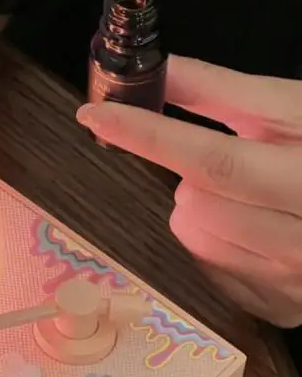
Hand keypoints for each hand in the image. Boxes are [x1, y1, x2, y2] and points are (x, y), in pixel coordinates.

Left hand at [76, 56, 301, 327]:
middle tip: (220, 160)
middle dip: (190, 172)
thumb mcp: (292, 110)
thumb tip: (157, 70)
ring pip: (194, 231)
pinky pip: (206, 265)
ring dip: (198, 204)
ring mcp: (296, 277)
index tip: (95, 114)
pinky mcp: (282, 306)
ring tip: (245, 194)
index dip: (149, 135)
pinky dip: (211, 238)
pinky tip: (250, 228)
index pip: (216, 157)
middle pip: (199, 199)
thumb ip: (221, 92)